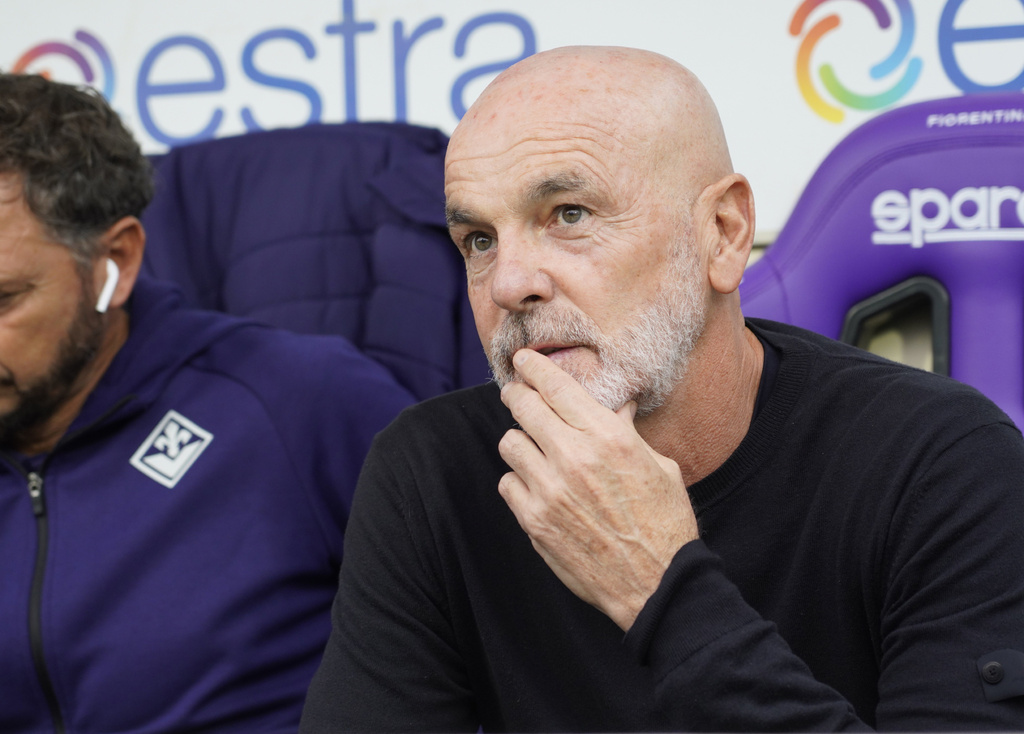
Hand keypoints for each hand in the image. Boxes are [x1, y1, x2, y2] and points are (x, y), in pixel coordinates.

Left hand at [497, 349, 698, 629]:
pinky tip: (538, 486)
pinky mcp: (534, 521)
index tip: (522, 360)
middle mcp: (574, 458)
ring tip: (535, 448)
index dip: (533, 368)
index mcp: (608, 437)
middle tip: (516, 394)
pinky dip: (519, 480)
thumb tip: (615, 403)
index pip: (556, 387)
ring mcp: (549, 490)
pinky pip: (508, 483)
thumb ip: (627, 432)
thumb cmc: (665, 523)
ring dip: (521, 441)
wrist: (658, 584)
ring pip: (510, 443)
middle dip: (517, 395)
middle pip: (524, 408)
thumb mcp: (658, 466)